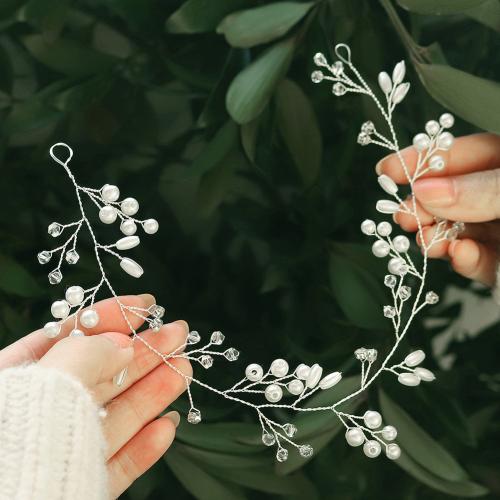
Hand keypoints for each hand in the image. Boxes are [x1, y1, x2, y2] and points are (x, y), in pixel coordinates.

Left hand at [0, 294, 190, 497]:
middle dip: (142, 353)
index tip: (146, 304)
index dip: (109, 318)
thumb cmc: (10, 443)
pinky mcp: (78, 486)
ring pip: (114, 418)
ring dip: (152, 393)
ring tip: (184, 370)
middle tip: (177, 334)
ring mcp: (58, 453)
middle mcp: (36, 416)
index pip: (66, 339)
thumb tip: (122, 344)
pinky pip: (114, 464)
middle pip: (98, 376)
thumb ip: (86, 357)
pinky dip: (143, 446)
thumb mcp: (45, 384)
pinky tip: (167, 426)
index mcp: (13, 383)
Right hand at [377, 133, 499, 285]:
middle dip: (426, 205)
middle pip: (456, 195)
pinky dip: (466, 260)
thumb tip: (424, 190)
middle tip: (403, 215)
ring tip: (426, 241)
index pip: (465, 154)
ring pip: (462, 230)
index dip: (425, 159)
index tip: (386, 171)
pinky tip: (458, 254)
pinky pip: (483, 261)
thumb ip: (481, 189)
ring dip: (438, 236)